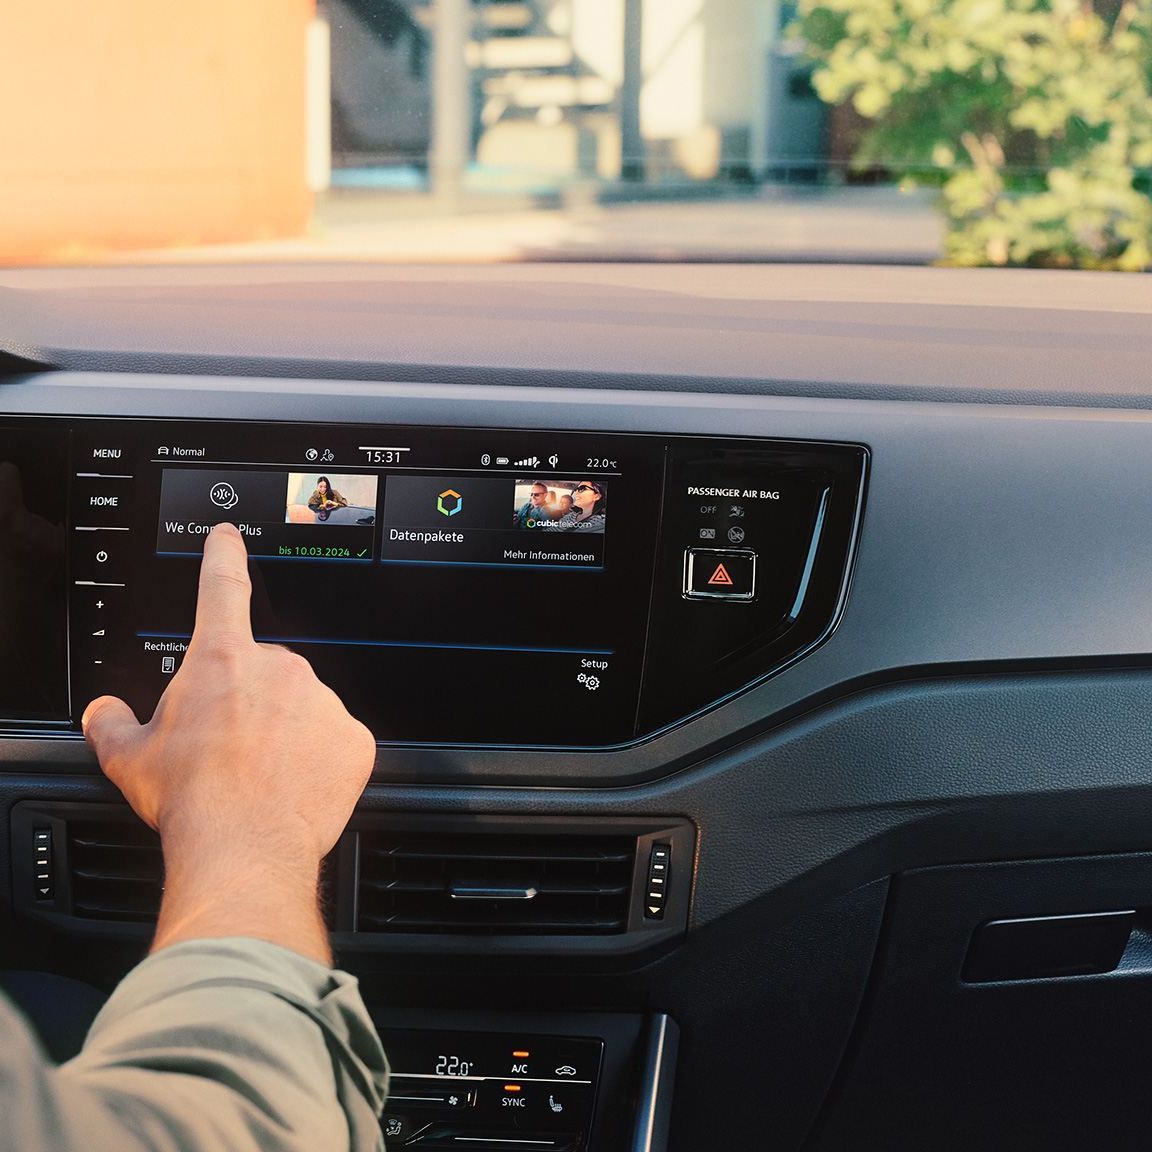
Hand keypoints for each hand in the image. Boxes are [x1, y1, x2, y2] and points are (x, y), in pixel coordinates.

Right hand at [82, 523, 375, 961]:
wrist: (243, 844)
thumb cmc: (190, 798)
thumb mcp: (130, 758)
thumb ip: (113, 723)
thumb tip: (103, 712)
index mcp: (222, 660)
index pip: (222, 588)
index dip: (223, 556)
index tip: (228, 536)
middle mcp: (280, 669)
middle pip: (264, 672)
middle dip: (250, 701)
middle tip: (230, 746)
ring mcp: (323, 701)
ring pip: (304, 707)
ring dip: (286, 731)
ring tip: (261, 774)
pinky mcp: (354, 738)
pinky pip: (336, 741)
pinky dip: (319, 760)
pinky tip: (294, 785)